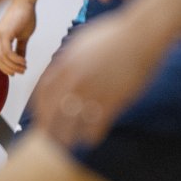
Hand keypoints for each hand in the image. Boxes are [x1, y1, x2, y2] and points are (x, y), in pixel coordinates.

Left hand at [0, 0, 37, 76]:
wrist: (27, 2)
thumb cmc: (26, 16)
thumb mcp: (23, 36)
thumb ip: (20, 48)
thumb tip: (21, 61)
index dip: (4, 67)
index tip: (14, 73)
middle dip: (9, 69)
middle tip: (21, 72)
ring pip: (3, 57)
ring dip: (14, 65)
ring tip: (24, 67)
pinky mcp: (5, 33)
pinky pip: (8, 52)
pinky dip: (15, 60)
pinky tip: (24, 61)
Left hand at [27, 10, 162, 146]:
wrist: (141, 36)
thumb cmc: (114, 36)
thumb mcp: (82, 42)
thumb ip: (68, 58)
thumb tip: (59, 68)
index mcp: (65, 65)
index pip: (43, 94)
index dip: (40, 111)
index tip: (42, 120)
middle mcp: (74, 80)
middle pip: (53, 113)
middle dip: (50, 130)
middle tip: (52, 141)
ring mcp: (92, 91)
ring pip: (72, 124)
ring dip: (69, 137)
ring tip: (71, 144)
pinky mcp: (111, 101)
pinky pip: (95, 126)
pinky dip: (92, 136)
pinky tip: (92, 139)